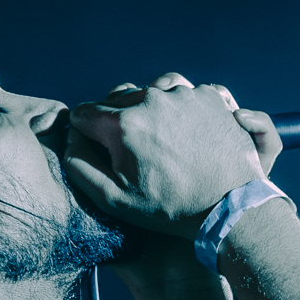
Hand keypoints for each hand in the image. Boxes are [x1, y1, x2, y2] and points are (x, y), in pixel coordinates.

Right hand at [65, 73, 282, 235]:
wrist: (229, 205)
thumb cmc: (171, 207)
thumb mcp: (114, 199)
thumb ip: (79, 166)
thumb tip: (70, 138)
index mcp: (123, 124)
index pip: (84, 113)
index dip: (86, 133)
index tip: (100, 149)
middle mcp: (151, 99)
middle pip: (115, 100)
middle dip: (116, 122)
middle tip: (132, 151)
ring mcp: (182, 94)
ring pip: (147, 92)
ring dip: (146, 111)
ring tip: (158, 140)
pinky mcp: (207, 95)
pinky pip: (179, 93)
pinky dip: (175, 108)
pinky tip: (181, 132)